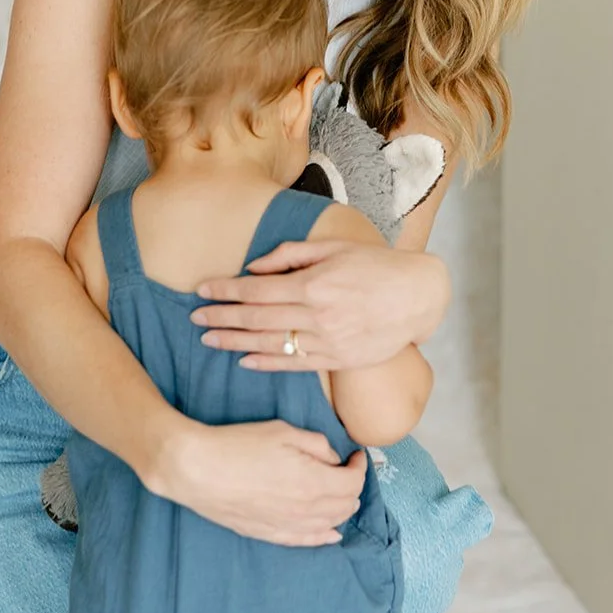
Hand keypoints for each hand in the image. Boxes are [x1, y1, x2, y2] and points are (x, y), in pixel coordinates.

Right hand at [152, 420, 367, 546]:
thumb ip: (316, 445)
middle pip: (345, 506)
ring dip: (341, 510)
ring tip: (340, 495)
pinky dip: (323, 536)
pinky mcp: (268, 533)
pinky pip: (305, 540)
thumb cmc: (238, 446)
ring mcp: (287, 525)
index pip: (353, 483)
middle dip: (353, 488)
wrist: (197, 470)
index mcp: (313, 482)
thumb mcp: (283, 432)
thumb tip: (332, 457)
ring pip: (329, 525)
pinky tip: (331, 533)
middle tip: (347, 473)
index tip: (355, 456)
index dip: (359, 468)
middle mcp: (305, 510)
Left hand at [189, 240, 450, 370]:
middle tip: (195, 318)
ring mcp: (327, 341)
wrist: (418, 296)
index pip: (256, 290)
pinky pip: (294, 365)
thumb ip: (291, 255)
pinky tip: (244, 360)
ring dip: (235, 342)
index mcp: (314, 284)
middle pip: (256, 319)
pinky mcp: (337, 360)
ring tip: (209, 339)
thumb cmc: (375, 265)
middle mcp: (317, 315)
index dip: (225, 291)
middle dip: (221, 317)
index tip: (202, 291)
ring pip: (270, 344)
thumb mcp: (334, 247)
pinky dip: (266, 363)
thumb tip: (254, 267)